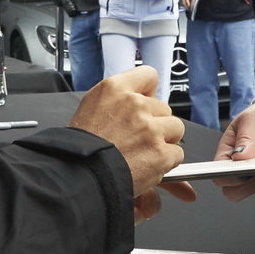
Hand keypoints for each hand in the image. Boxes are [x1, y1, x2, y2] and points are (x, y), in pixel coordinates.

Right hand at [67, 65, 192, 221]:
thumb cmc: (79, 150)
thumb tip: (145, 97)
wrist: (77, 177)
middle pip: (164, 107)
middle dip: (155, 123)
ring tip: (142, 153)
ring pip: (175, 128)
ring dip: (163, 142)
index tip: (146, 105)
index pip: (149, 76)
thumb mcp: (90, 110)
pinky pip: (176, 154)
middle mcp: (134, 104)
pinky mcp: (160, 152)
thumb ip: (119, 101)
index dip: (149, 93)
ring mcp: (149, 128)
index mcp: (114, 89)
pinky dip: (166, 163)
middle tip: (137, 139)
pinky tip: (146, 166)